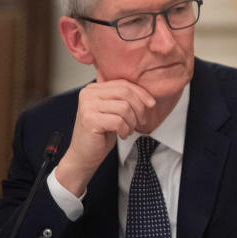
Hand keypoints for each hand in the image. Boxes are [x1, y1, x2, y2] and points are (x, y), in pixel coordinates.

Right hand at [55, 80, 155, 195]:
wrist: (85, 154)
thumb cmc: (101, 133)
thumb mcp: (115, 112)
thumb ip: (125, 100)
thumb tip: (148, 98)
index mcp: (94, 89)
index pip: (123, 84)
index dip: (141, 93)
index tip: (151, 104)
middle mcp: (88, 94)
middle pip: (125, 93)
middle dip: (139, 109)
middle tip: (140, 122)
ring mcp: (87, 106)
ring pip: (124, 107)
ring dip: (132, 122)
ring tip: (128, 130)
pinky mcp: (90, 119)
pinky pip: (118, 121)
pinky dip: (125, 130)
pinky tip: (121, 134)